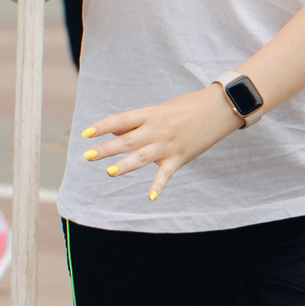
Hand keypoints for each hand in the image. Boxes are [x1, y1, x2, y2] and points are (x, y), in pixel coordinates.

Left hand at [80, 87, 246, 200]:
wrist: (219, 108)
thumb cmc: (187, 107)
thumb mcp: (160, 110)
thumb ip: (137, 123)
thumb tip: (113, 132)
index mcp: (150, 115)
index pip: (121, 120)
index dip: (102, 127)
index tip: (85, 134)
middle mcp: (157, 130)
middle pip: (127, 140)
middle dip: (107, 149)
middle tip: (88, 156)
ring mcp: (168, 144)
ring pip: (143, 157)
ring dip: (125, 166)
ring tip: (109, 173)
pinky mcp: (180, 157)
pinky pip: (166, 174)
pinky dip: (159, 187)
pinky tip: (150, 198)